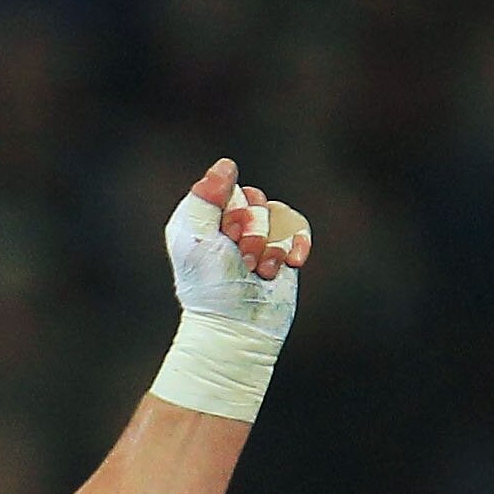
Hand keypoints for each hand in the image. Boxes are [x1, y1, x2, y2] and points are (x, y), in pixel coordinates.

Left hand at [190, 157, 311, 282]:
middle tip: (241, 259)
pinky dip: (296, 245)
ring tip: (258, 271)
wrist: (238, 328)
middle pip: (256, 200)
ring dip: (271, 246)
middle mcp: (229, 226)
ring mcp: (257, 239)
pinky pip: (298, 227)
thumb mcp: (195, 240)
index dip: (232, 210)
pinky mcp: (281, 253)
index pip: (229, 187)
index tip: (225, 238)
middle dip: (253, 231)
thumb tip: (226, 165)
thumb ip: (204, 199)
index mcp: (203, 219)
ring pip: (278, 215)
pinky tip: (289, 265)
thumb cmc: (210, 288)